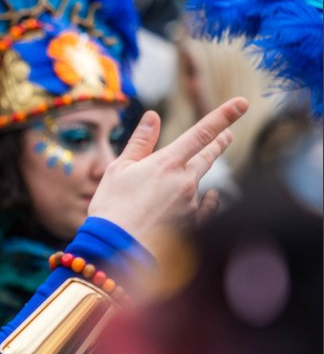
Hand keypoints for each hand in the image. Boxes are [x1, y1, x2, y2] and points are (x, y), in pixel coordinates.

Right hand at [88, 99, 247, 251]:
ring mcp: (192, 204)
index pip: (200, 132)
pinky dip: (208, 201)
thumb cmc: (111, 207)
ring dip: (197, 177)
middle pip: (208, 156)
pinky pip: (208, 208)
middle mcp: (185, 181)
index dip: (223, 116)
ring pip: (201, 183)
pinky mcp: (193, 224)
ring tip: (191, 176)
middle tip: (228, 135)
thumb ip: (140, 142)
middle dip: (218, 143)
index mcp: (166, 163)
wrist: (117, 249)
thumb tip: (153, 116)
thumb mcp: (118, 170)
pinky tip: (210, 198)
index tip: (241, 103)